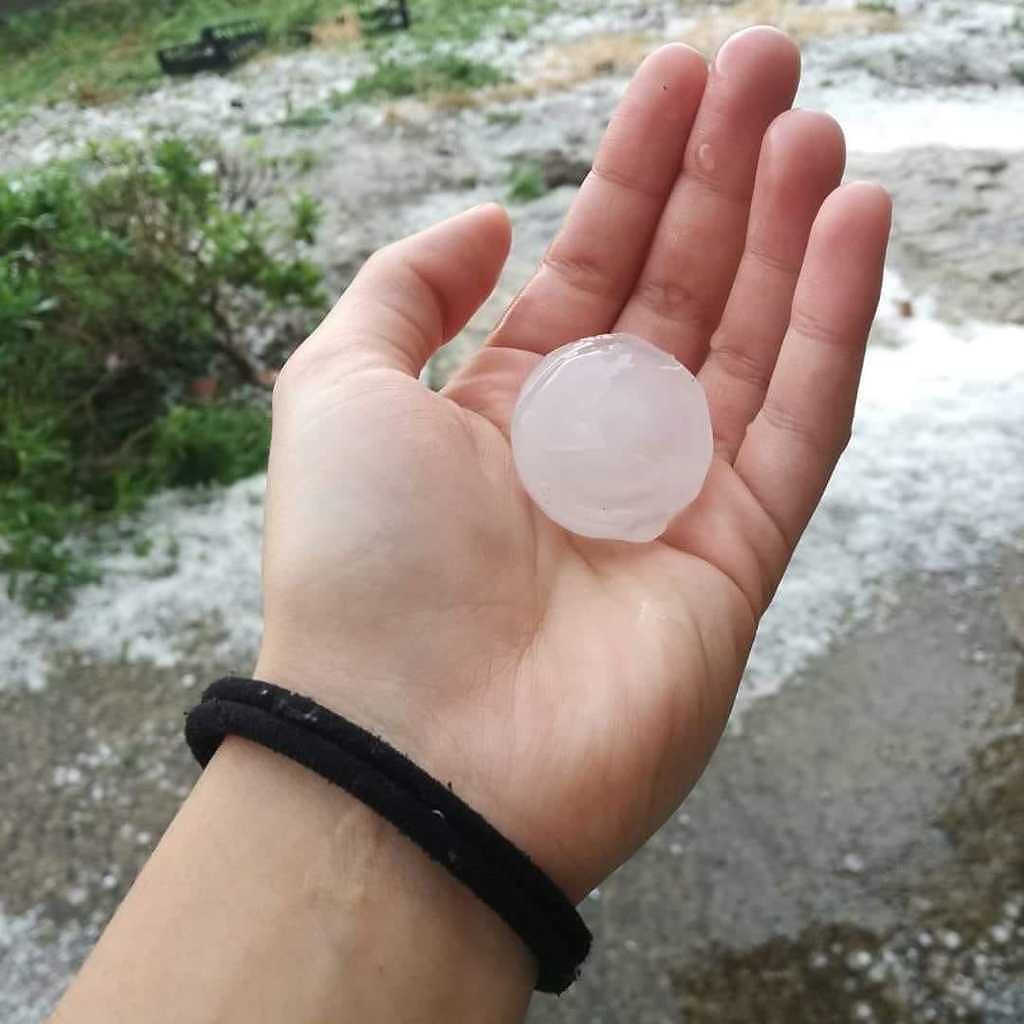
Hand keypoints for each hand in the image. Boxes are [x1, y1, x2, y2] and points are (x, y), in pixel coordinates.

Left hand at [257, 29, 890, 901]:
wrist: (415, 748)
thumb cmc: (360, 568)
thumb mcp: (338, 388)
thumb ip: (404, 290)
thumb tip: (495, 218)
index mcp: (507, 408)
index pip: (591, 265)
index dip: (637, 169)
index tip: (681, 76)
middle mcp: (594, 447)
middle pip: (681, 288)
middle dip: (724, 176)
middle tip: (769, 66)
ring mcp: (672, 500)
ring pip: (753, 340)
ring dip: (786, 231)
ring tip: (814, 130)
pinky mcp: (738, 556)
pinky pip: (801, 420)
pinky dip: (831, 323)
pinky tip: (851, 226)